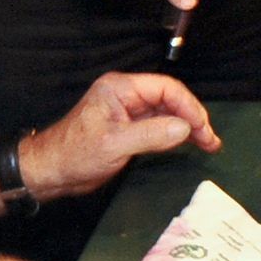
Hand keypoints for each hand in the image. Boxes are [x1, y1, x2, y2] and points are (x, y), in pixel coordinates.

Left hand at [22, 72, 221, 199]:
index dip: (188, 106)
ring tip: (208, 144)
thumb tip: (186, 129)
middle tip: (210, 141)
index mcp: (121, 89)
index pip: (166, 88)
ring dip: (187, 128)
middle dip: (192, 118)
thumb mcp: (114, 144)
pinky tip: (189, 145)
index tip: (202, 129)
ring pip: (167, 113)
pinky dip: (175, 135)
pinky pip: (159, 126)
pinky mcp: (129, 128)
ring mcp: (128, 111)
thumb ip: (151, 135)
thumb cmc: (76, 154)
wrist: (50, 172)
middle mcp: (127, 95)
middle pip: (170, 99)